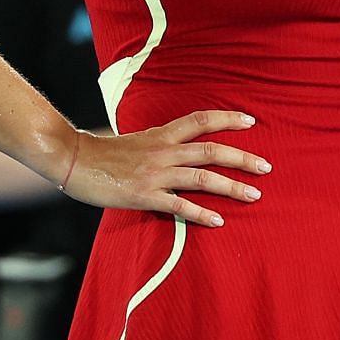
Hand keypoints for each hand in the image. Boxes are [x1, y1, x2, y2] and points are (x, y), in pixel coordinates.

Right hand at [58, 110, 268, 228]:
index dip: (227, 119)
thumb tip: (183, 149)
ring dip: (231, 187)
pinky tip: (218, 221)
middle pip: (212, 150)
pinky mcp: (145, 195)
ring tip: (253, 195)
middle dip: (242, 159)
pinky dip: (201, 213)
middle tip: (266, 167)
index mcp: (162, 134)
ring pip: (202, 177)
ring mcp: (155, 173)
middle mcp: (163, 151)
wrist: (73, 160)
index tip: (251, 121)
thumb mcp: (139, 140)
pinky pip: (179, 205)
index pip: (201, 120)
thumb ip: (163, 144)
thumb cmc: (104, 153)